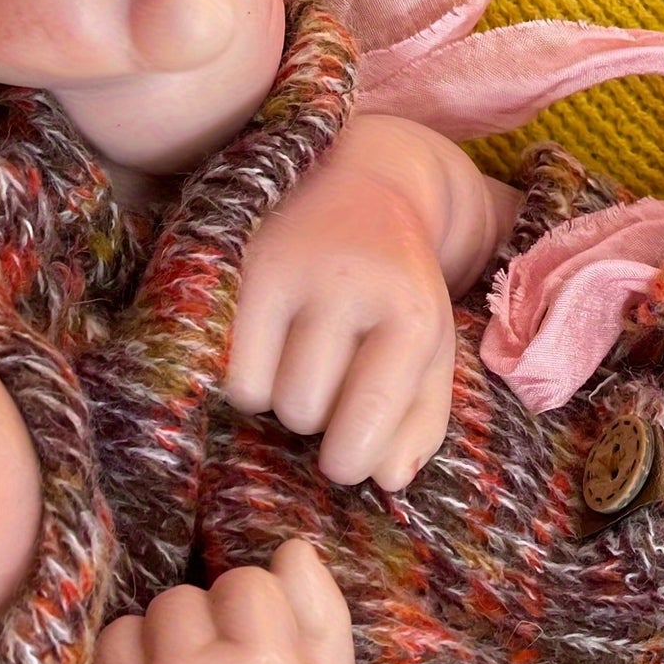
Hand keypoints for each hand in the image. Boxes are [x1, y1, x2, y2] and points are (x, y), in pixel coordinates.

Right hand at [227, 117, 458, 491]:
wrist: (367, 182)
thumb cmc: (401, 291)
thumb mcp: (431, 352)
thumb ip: (422, 419)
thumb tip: (390, 481)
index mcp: (413, 314)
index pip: (371, 410)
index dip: (354, 457)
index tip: (346, 466)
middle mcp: (352, 287)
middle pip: (310, 411)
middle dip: (320, 424)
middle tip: (331, 396)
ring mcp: (292, 271)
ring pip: (268, 394)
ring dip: (286, 404)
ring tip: (306, 371)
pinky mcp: (245, 266)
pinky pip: (232, 369)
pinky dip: (249, 384)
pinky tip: (272, 359)